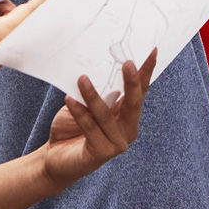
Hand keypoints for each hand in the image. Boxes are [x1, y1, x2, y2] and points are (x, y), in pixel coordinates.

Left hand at [37, 49, 157, 194]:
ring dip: (93, 96)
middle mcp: (126, 129)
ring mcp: (116, 143)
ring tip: (82, 78)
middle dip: (132, 82)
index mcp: (126, 114)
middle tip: (128, 63)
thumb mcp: (84, 102)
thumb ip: (97, 91)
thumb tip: (96, 68)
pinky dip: (80, 113)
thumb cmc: (72, 125)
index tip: (153, 51)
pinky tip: (69, 99)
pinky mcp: (101, 154)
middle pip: (133, 103)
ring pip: (107, 116)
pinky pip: (90, 129)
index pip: (139, 90)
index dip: (146, 72)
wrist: (55, 157)